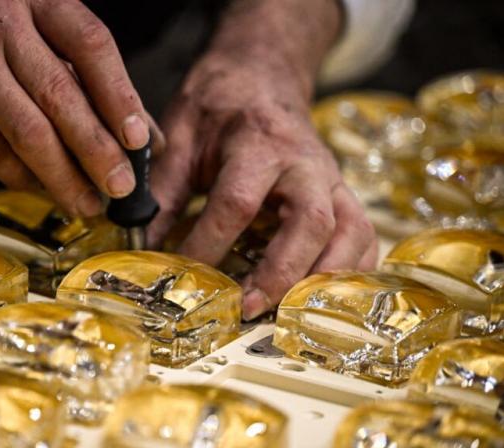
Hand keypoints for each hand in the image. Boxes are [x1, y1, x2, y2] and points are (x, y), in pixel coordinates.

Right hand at [0, 0, 160, 216]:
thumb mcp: (32, 41)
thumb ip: (89, 81)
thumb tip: (146, 134)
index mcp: (34, 0)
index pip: (92, 45)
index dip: (121, 96)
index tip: (140, 141)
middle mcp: (0, 19)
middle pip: (63, 93)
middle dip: (98, 149)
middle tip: (121, 187)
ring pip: (29, 130)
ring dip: (64, 176)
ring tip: (88, 204)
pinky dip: (24, 177)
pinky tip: (45, 191)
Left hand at [148, 51, 377, 320]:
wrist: (263, 75)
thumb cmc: (219, 104)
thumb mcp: (181, 136)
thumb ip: (163, 189)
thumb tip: (141, 244)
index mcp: (259, 142)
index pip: (237, 202)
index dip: (209, 243)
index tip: (181, 273)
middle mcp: (306, 162)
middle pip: (311, 222)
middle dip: (281, 272)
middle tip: (247, 307)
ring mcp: (331, 179)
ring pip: (351, 233)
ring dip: (324, 279)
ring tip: (285, 313)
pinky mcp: (342, 194)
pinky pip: (364, 236)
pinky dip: (352, 271)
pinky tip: (323, 296)